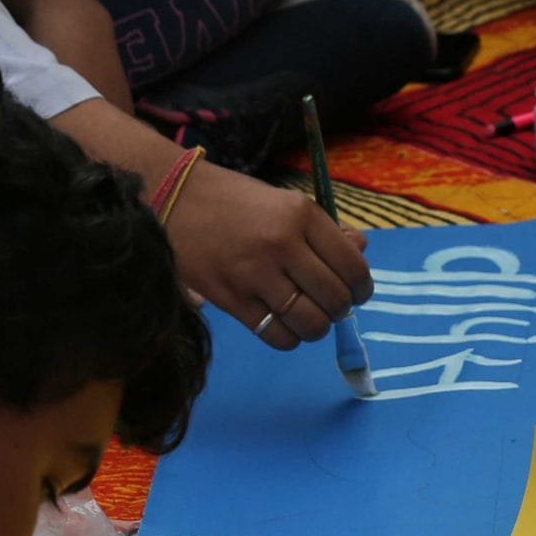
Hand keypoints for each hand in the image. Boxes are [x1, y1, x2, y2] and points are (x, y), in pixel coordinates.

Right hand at [170, 164, 371, 351]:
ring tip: (307, 316)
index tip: (356, 293)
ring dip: (316, 327)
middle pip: (336, 299)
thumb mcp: (286, 203)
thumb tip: (360, 252)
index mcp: (302, 215)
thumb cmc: (236, 201)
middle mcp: (282, 244)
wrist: (174, 197)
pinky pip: (277, 336)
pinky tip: (283, 325)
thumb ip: (326, 230)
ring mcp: (255, 274)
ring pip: (311, 323)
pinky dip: (289, 338)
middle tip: (329, 305)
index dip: (361, 288)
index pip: (353, 266)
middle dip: (340, 309)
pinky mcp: (231, 299)